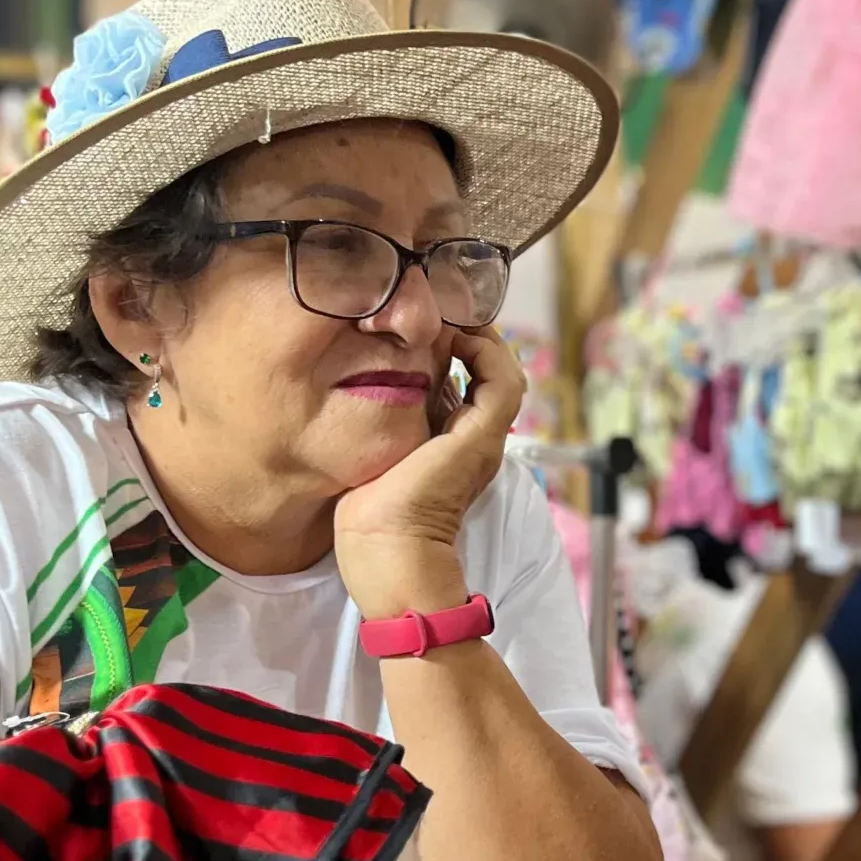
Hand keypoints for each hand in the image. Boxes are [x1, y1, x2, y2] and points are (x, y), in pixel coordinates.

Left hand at [335, 327, 526, 618]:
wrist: (386, 554)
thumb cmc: (367, 519)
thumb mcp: (369, 455)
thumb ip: (377, 424)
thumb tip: (356, 388)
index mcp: (448, 444)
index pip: (460, 381)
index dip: (445, 347)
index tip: (414, 322)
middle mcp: (473, 439)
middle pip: (482, 370)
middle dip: (460, 333)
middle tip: (428, 305)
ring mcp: (483, 438)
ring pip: (499, 369)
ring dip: (476, 335)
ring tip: (443, 313)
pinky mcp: (483, 437)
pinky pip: (503, 379)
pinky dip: (486, 351)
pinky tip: (453, 334)